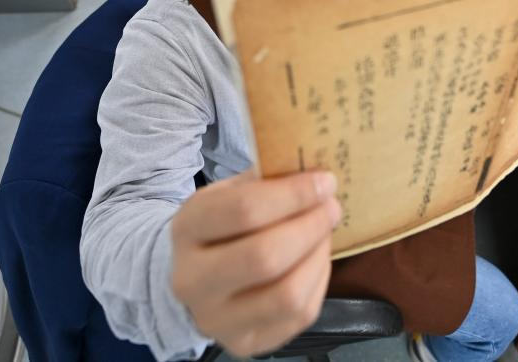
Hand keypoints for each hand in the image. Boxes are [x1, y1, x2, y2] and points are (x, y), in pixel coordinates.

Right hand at [171, 170, 340, 357]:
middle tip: (331, 207)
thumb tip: (314, 175)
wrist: (193, 275)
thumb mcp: (230, 193)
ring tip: (325, 233)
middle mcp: (192, 280)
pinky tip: (315, 260)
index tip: (323, 181)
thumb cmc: (222, 226)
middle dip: (310, 226)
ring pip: (287, 294)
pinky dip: (319, 281)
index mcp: (187, 229)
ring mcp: (215, 319)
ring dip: (318, 256)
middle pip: (265, 256)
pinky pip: (300, 315)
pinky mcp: (243, 343)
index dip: (293, 194)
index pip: (244, 210)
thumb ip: (266, 182)